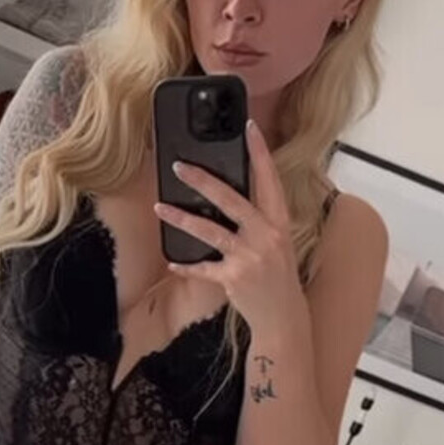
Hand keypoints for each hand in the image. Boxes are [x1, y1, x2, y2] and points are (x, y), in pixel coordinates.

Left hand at [153, 120, 301, 337]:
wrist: (283, 316)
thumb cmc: (278, 277)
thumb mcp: (278, 243)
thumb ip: (260, 220)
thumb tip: (229, 198)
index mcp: (279, 222)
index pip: (270, 180)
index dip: (260, 153)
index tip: (249, 128)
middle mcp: (266, 235)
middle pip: (232, 200)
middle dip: (204, 181)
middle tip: (180, 167)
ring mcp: (249, 257)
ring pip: (211, 231)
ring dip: (182, 218)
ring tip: (160, 207)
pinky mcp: (234, 278)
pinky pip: (203, 268)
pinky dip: (187, 266)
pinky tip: (173, 262)